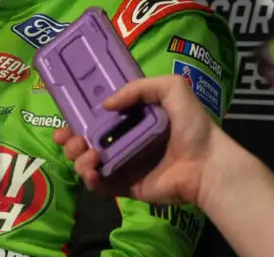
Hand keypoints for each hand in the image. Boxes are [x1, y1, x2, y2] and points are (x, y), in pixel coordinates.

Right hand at [52, 75, 220, 205]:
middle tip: (69, 139)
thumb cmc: (192, 126)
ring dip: (79, 158)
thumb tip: (106, 105)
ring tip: (90, 154)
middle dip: (72, 140)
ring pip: (88, 162)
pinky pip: (101, 186)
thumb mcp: (171, 88)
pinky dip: (90, 180)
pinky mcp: (127, 187)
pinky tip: (91, 172)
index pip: (97, 116)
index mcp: (132, 118)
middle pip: (86, 140)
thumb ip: (138, 88)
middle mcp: (124, 140)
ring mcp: (124, 165)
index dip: (78, 116)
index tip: (66, 117)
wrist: (206, 164)